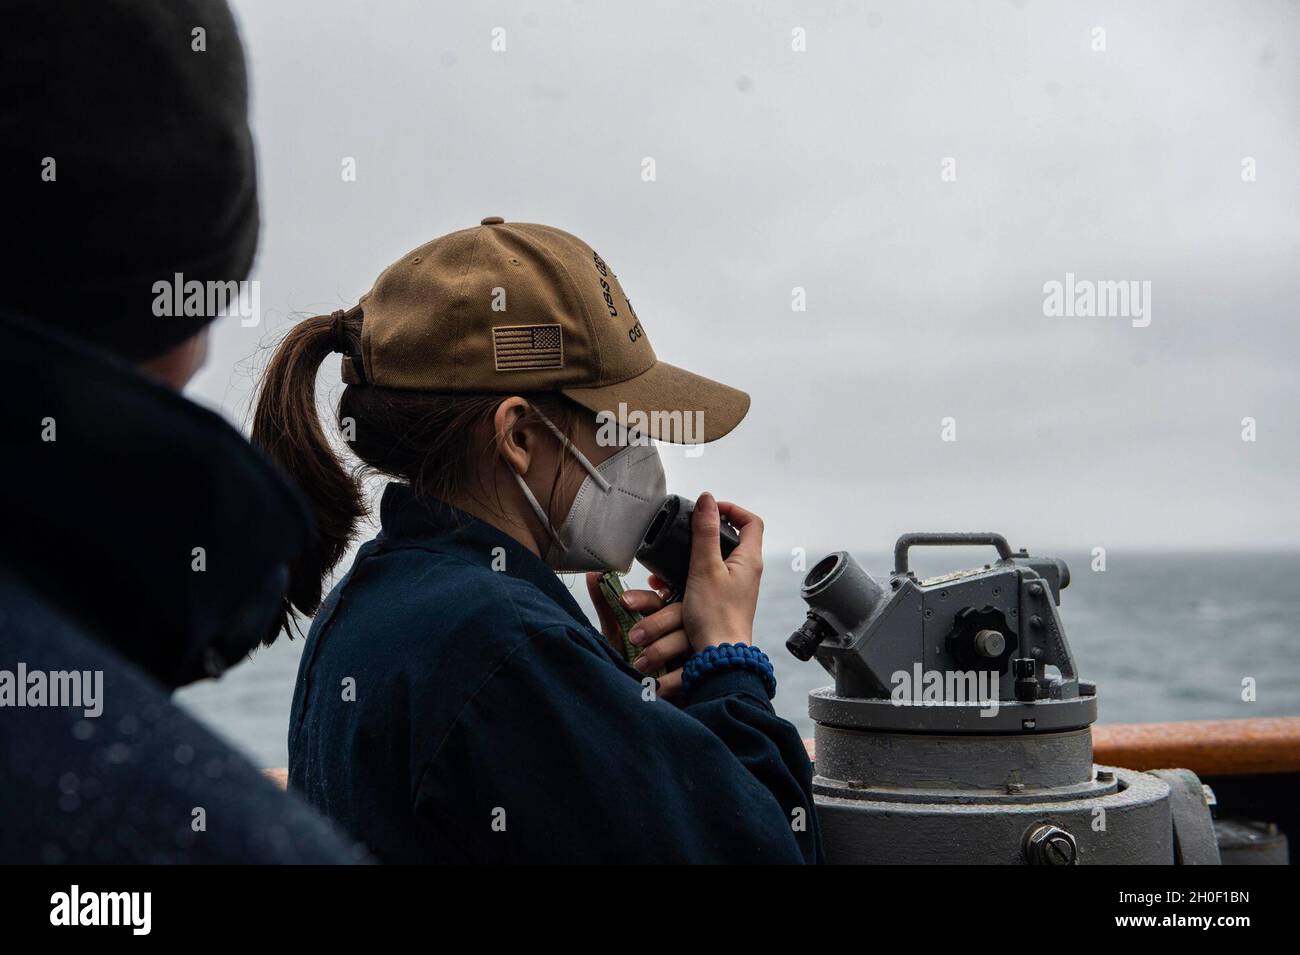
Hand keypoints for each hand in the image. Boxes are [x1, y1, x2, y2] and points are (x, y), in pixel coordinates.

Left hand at [585, 572, 689, 697]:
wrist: (641, 703)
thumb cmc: (632, 664)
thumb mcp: (617, 636)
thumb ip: (607, 607)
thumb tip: (595, 575)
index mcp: (661, 616)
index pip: (656, 599)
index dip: (641, 599)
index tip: (624, 601)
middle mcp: (682, 628)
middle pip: (678, 613)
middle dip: (654, 623)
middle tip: (633, 637)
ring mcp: (695, 648)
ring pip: (687, 638)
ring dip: (662, 650)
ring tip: (639, 665)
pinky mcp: (700, 672)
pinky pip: (691, 671)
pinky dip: (672, 680)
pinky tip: (656, 686)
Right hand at [681, 493, 762, 652]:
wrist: (718, 658)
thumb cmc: (716, 617)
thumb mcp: (705, 568)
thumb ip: (705, 533)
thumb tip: (707, 500)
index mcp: (749, 560)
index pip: (751, 522)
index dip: (732, 509)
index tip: (709, 509)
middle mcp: (745, 572)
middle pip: (731, 539)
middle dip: (704, 533)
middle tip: (686, 532)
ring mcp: (733, 587)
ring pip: (713, 560)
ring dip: (690, 557)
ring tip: (669, 561)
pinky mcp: (720, 601)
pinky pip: (704, 580)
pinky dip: (686, 577)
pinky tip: (666, 585)